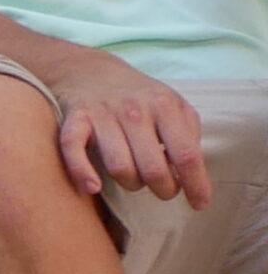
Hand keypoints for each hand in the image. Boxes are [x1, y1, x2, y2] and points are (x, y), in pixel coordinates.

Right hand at [35, 48, 211, 207]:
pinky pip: (74, 149)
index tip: (199, 204)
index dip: (196, 185)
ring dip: (131, 184)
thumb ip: (188, 137)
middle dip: (163, 190)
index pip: (187, 155)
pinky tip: (93, 187)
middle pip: (153, 169)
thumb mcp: (175, 106)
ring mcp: (102, 113)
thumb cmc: (140, 97)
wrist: (90, 69)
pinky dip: (82, 171)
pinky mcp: (75, 117)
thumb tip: (190, 177)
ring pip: (120, 168)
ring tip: (135, 179)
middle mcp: (134, 109)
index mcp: (164, 106)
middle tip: (163, 189)